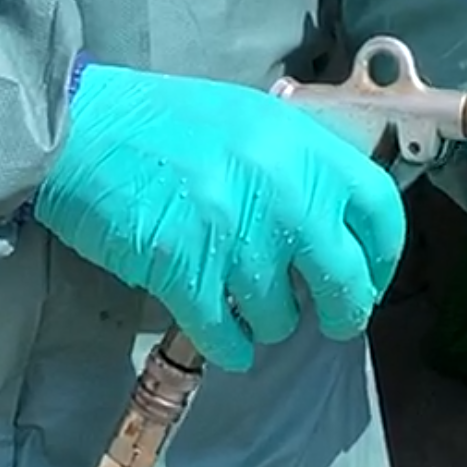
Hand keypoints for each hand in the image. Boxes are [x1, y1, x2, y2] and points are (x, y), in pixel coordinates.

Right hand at [36, 65, 407, 369]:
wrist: (83, 126)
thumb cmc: (164, 121)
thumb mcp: (252, 121)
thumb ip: (300, 166)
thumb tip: (336, 225)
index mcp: (304, 146)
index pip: (380, 211)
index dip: (383, 256)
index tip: (371, 277)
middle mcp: (283, 191)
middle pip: (345, 279)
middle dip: (342, 311)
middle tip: (331, 319)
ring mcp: (236, 235)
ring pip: (282, 317)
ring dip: (269, 323)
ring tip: (249, 307)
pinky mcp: (187, 273)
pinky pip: (229, 337)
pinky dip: (230, 346)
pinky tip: (224, 335)